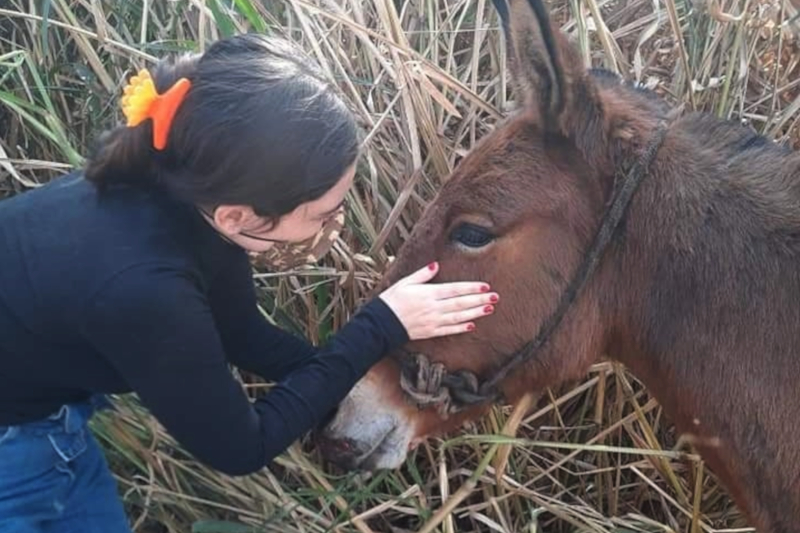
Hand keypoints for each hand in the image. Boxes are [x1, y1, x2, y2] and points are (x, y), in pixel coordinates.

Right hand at [378, 262, 498, 339]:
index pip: (455, 290)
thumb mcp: (405, 282)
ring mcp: (433, 321)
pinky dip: (461, 327)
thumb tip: (436, 266)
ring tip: (489, 309)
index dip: (471, 288)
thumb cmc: (392, 301)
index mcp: (428, 294)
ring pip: (459, 316)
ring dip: (475, 313)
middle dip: (479, 300)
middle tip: (495, 297)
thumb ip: (422, 274)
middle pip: (461, 303)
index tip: (485, 286)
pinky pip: (449, 330)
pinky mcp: (431, 332)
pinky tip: (472, 325)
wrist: (381, 323)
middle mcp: (433, 308)